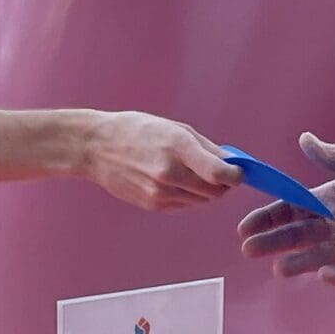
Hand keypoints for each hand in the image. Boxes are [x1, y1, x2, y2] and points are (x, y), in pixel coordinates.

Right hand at [81, 113, 238, 210]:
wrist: (96, 147)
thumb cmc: (137, 131)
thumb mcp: (174, 128)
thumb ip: (206, 147)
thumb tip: (232, 162)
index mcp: (178, 147)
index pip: (219, 173)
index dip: (235, 176)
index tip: (238, 172)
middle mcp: (169, 173)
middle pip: (215, 191)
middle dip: (223, 184)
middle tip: (220, 172)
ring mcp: (160, 192)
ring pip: (202, 201)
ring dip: (206, 190)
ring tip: (193, 173)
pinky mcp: (152, 205)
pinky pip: (185, 205)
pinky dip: (189, 196)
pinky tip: (176, 181)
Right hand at [237, 133, 334, 282]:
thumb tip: (305, 139)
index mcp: (332, 200)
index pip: (293, 209)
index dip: (269, 217)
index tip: (247, 227)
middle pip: (298, 235)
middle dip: (273, 242)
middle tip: (251, 250)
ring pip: (317, 256)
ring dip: (297, 262)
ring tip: (280, 269)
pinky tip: (323, 273)